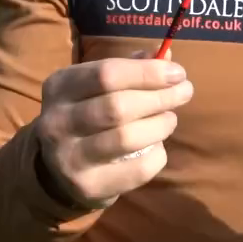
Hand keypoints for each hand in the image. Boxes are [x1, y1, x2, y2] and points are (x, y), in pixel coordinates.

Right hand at [34, 55, 192, 208]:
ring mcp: (69, 157)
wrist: (60, 171)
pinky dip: (157, 155)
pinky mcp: (87, 185)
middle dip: (160, 97)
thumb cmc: (88, 117)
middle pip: (118, 106)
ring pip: (127, 138)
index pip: (107, 74)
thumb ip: (130, 70)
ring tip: (170, 119)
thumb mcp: (98, 87)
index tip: (178, 73)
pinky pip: (136, 169)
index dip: (147, 72)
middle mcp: (57, 120)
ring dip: (160, 125)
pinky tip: (158, 146)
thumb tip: (167, 56)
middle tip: (185, 93)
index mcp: (60, 86)